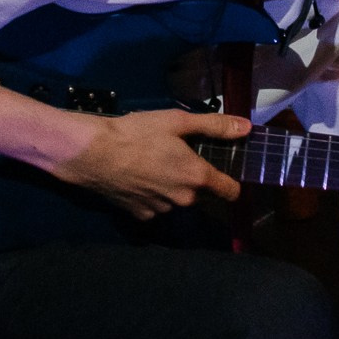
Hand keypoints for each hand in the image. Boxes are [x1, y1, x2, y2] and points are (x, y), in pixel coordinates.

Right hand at [52, 110, 249, 218]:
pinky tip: (137, 178)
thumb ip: (215, 126)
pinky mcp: (140, 216)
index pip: (230, 191)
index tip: (225, 172)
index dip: (231, 182)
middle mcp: (183, 200)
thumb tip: (246, 128)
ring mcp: (161, 210)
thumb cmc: (137, 133)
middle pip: (200, 193)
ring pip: (176, 200)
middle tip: (175, 156)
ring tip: (152, 165)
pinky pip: (155, 207)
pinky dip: (151, 195)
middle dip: (193, 178)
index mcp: (197, 177)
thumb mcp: (177, 121)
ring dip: (171, 187)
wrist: (92, 154)